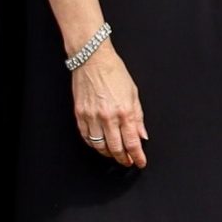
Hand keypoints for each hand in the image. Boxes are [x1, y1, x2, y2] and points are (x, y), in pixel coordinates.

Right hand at [71, 43, 148, 167]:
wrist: (92, 60)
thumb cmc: (114, 72)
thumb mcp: (133, 94)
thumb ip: (138, 117)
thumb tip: (142, 135)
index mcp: (124, 111)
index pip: (132, 142)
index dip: (137, 156)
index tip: (140, 162)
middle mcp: (108, 116)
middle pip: (116, 148)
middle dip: (123, 159)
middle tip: (128, 161)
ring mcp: (92, 117)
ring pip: (99, 146)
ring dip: (109, 154)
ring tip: (115, 154)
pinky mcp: (79, 114)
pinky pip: (86, 137)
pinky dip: (94, 144)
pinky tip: (99, 145)